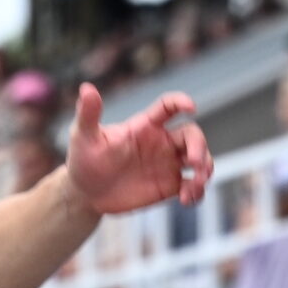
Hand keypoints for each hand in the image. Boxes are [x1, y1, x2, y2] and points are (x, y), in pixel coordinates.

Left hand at [65, 85, 213, 214]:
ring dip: (205, 170)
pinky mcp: (169, 186)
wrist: (85, 194)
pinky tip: (188, 200)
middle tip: (194, 163)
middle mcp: (161, 142)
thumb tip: (86, 88)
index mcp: (145, 126)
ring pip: (199, 160)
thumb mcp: (83, 137)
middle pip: (192, 135)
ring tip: (195, 185)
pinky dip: (197, 192)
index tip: (191, 107)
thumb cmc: (83, 160)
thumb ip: (88, 114)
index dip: (181, 102)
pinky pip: (192, 186)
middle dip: (199, 146)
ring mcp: (167, 164)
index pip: (168, 107)